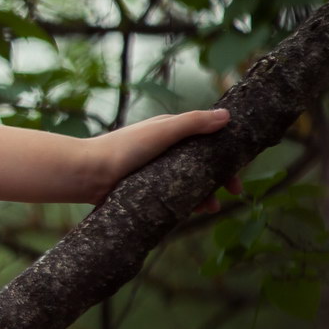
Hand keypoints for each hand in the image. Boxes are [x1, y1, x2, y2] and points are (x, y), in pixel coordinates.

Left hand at [84, 108, 242, 214]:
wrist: (88, 174)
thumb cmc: (123, 148)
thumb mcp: (162, 131)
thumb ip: (192, 123)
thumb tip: (226, 117)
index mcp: (167, 132)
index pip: (205, 140)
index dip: (225, 153)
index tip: (240, 168)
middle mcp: (162, 150)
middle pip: (200, 164)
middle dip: (219, 177)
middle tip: (235, 191)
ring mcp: (154, 171)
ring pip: (188, 182)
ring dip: (205, 194)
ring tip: (211, 207)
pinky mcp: (145, 190)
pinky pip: (173, 197)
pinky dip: (187, 203)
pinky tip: (194, 212)